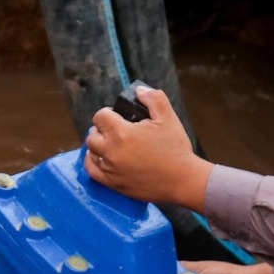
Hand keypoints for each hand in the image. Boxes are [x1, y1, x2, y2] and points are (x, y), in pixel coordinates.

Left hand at [84, 86, 212, 210]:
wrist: (182, 180)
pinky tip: (99, 157)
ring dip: (98, 145)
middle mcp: (111, 151)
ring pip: (91, 153)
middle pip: (92, 135)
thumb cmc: (175, 148)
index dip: (107, 113)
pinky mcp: (112, 183)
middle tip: (114, 129)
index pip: (100, 117)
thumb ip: (154, 99)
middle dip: (101, 129)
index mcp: (122, 133)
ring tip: (111, 143)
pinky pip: (91, 170)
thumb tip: (139, 90)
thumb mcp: (168, 118)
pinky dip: (92, 161)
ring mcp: (110, 169)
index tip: (116, 116)